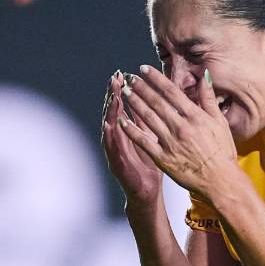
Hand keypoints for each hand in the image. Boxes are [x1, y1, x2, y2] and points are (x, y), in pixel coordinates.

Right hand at [102, 71, 163, 207]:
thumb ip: (150, 119)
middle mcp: (118, 138)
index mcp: (128, 131)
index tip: (123, 73)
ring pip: (110, 127)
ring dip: (109, 112)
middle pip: (113, 112)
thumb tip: (155, 98)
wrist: (146, 191)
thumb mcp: (152, 138)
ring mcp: (115, 151)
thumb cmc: (150, 164)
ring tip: (111, 97)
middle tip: (114, 79)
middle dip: (112, 95)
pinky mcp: (116, 164)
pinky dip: (110, 136)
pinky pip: (112, 149)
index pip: (123, 106)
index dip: (121, 90)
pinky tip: (109, 125)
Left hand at [119, 66, 238, 200]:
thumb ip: (209, 98)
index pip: (170, 91)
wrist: (220, 181)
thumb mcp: (219, 122)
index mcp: (194, 116)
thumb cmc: (222, 152)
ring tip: (125, 93)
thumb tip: (205, 75)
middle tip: (129, 78)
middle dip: (141, 88)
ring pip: (148, 118)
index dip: (155, 78)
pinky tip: (122, 121)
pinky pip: (144, 141)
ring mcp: (170, 143)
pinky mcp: (163, 158)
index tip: (143, 69)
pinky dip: (132, 130)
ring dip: (134, 103)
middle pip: (156, 102)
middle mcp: (180, 127)